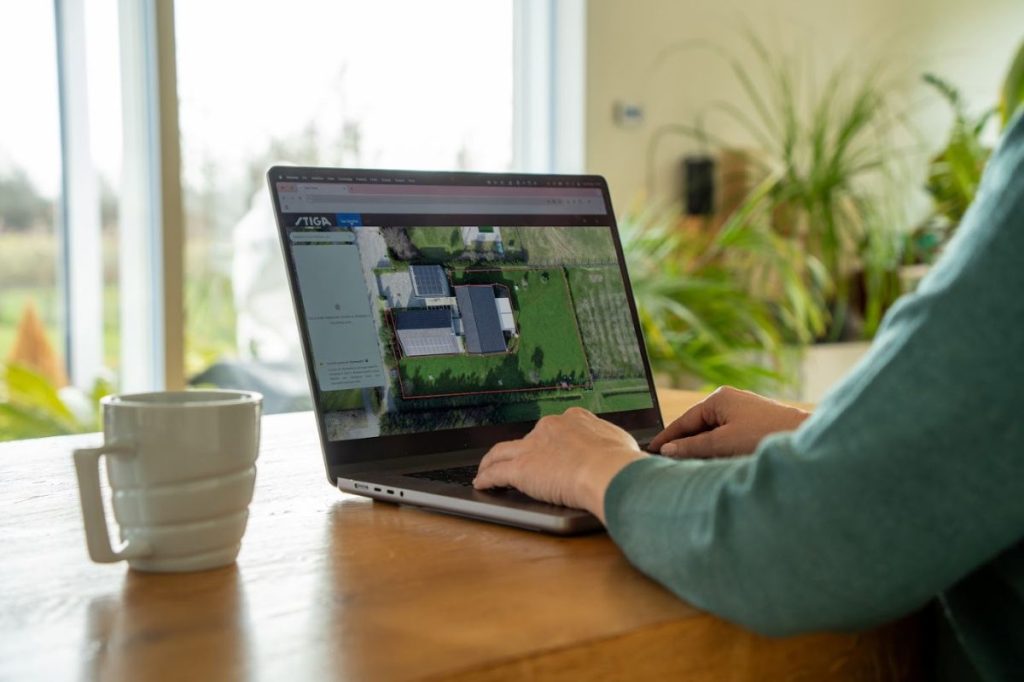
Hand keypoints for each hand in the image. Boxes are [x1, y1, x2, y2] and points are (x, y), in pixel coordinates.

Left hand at [473, 407, 645, 522]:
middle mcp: (550, 427)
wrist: (609, 471)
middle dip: (522, 451)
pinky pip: (496, 473)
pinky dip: (486, 478)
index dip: (547, 440)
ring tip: (486, 470)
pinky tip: (481, 484)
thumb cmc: (622, 463)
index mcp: (575, 419)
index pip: (555, 428)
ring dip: (491, 462)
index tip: (546, 448)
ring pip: (502, 452)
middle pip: (527, 439)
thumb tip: (620, 450)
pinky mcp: (521, 468)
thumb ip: (611, 444)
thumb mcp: (621, 444)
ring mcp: (533, 446)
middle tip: (518, 463)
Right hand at [648, 386, 809, 458]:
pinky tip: (713, 463)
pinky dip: (716, 449)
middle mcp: (729, 401)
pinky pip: (726, 437)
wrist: (805, 438)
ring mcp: (743, 412)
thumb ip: (692, 446)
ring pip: (712, 433)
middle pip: (698, 426)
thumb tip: (668, 450)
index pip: (684, 420)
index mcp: (718, 398)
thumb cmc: (765, 436)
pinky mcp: (754, 425)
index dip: (667, 437)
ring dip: (701, 449)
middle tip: (665, 463)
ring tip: (686, 467)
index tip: (650, 451)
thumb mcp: (722, 443)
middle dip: (684, 444)